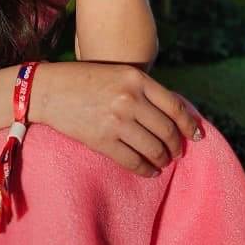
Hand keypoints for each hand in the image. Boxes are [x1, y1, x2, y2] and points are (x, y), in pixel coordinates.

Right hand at [35, 60, 204, 178]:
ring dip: (163, 159)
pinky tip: (150, 170)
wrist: (48, 89)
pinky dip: (147, 170)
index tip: (197, 135)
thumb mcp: (118, 73)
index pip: (175, 106)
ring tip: (164, 162)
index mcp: (136, 78)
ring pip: (154, 149)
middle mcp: (130, 99)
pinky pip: (134, 162)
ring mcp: (116, 121)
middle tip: (178, 152)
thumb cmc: (84, 79)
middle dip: (177, 146)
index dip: (190, 124)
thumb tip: (173, 113)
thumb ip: (143, 89)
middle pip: (167, 130)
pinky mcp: (102, 141)